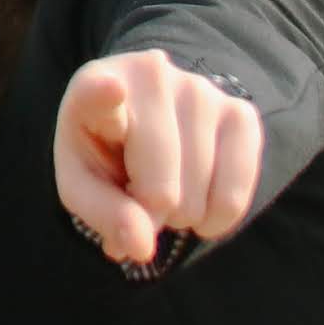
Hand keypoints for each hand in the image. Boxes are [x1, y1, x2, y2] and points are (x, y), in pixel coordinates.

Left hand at [55, 45, 264, 265]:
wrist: (146, 125)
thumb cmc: (104, 154)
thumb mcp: (82, 185)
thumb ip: (105, 215)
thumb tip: (141, 247)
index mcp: (91, 86)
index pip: (98, 93)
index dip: (103, 95)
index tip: (109, 88)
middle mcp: (150, 77)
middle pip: (160, 187)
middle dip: (152, 211)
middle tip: (140, 192)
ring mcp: (200, 90)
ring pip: (199, 192)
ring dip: (184, 213)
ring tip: (167, 186)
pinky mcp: (240, 112)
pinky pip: (237, 191)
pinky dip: (220, 216)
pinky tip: (202, 201)